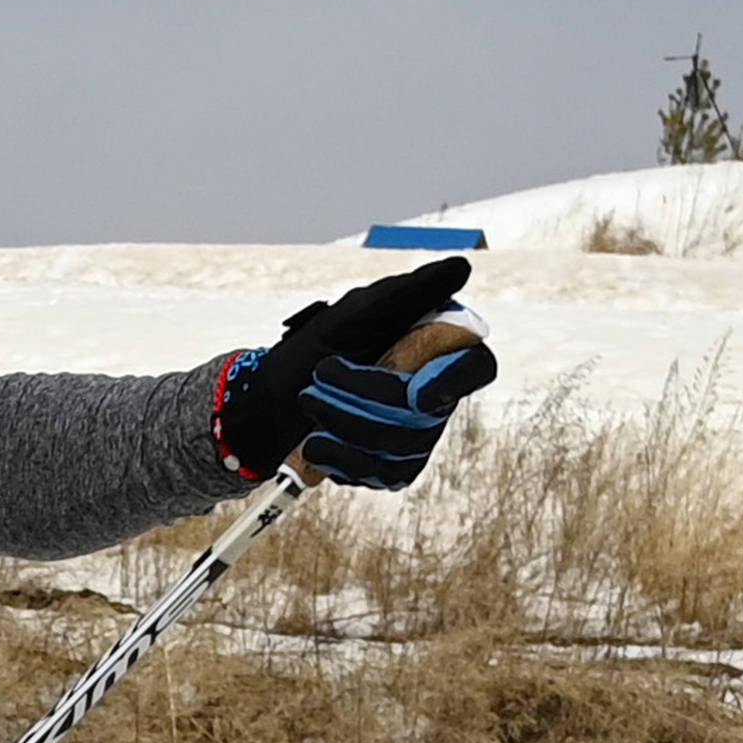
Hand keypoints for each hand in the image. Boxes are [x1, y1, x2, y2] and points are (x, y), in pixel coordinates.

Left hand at [216, 256, 495, 489]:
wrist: (267, 402)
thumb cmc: (311, 347)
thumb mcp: (353, 313)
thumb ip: (408, 293)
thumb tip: (460, 267)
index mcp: (434, 350)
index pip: (476, 366)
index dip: (454, 380)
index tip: (416, 392)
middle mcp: (434, 393)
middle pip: (428, 411)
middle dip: (364, 396)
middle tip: (319, 375)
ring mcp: (417, 434)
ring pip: (403, 445)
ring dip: (344, 424)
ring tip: (309, 403)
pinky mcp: (394, 467)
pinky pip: (385, 475)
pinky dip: (342, 458)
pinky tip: (316, 443)